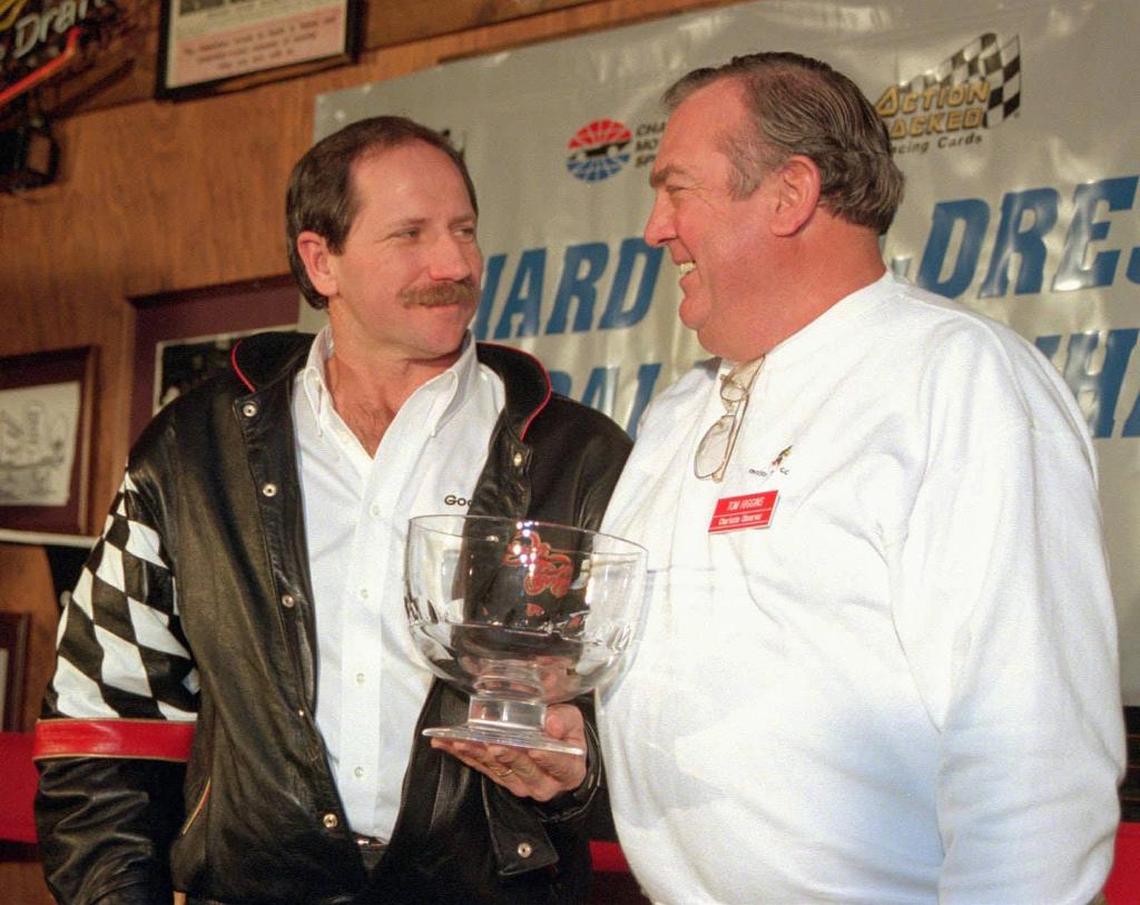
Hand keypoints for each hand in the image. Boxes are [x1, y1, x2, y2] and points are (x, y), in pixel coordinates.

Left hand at [430, 704, 587, 801]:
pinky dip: (464, 755)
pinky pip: (482, 768)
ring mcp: (520, 784)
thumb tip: (551, 722)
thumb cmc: (565, 737)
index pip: (559, 763)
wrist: (559, 759)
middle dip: (506, 755)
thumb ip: (564, 720)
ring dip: (478, 754)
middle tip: (491, 743)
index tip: (535, 750)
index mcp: (567, 769)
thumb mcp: (573, 723)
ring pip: (499, 770)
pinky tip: (447, 744)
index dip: (547, 757)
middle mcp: (543, 782)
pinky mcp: (501, 780)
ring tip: (461, 741)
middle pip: (524, 768)